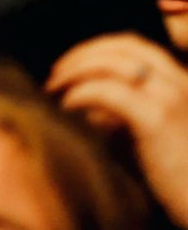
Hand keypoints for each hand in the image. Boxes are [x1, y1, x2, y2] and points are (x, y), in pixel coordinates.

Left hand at [48, 34, 187, 227]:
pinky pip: (107, 91)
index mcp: (184, 85)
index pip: (135, 46)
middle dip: (82, 54)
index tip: (69, 65)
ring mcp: (172, 98)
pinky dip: (81, 93)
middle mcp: (181, 84)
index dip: (97, 49)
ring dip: (75, 71)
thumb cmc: (181, 183)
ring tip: (55, 89)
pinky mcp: (158, 119)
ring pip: (112, 63)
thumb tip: (88, 108)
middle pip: (122, 47)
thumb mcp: (152, 139)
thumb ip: (125, 117)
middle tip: (55, 75)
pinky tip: (68, 107)